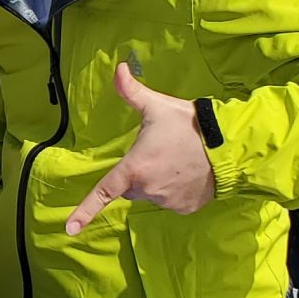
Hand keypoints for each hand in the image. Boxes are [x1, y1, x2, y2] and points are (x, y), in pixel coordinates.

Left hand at [63, 63, 214, 234]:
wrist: (228, 145)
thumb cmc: (188, 124)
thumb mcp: (157, 106)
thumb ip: (132, 91)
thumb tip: (117, 68)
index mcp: (134, 168)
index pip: (103, 192)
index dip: (85, 211)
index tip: (70, 229)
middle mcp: (148, 190)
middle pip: (131, 188)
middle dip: (138, 174)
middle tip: (159, 153)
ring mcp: (167, 202)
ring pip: (151, 195)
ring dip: (158, 182)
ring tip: (178, 161)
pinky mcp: (184, 209)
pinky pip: (172, 202)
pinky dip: (176, 191)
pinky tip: (189, 174)